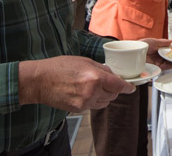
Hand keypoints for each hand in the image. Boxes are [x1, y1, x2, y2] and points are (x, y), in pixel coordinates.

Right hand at [18, 56, 134, 112]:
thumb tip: (113, 74)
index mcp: (95, 77)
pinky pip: (93, 106)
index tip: (131, 88)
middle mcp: (92, 91)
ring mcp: (85, 102)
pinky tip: (84, 92)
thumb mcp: (84, 61)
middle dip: (113, 89)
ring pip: (104, 102)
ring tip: (93, 86)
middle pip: (113, 95)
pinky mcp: (78, 109)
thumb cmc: (59, 67)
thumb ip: (101, 69)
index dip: (127, 87)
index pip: (119, 85)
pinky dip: (94, 100)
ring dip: (104, 95)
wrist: (39, 81)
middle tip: (107, 82)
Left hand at [141, 38, 171, 69]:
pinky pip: (166, 67)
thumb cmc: (141, 45)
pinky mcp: (157, 67)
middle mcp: (159, 56)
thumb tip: (171, 41)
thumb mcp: (153, 41)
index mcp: (159, 49)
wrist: (134, 52)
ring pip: (170, 62)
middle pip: (170, 57)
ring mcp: (158, 61)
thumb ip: (163, 42)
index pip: (169, 50)